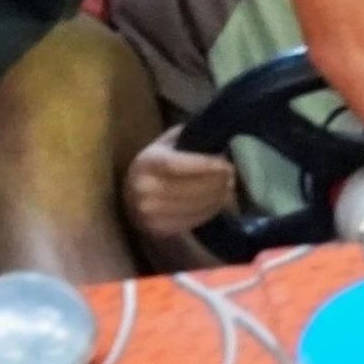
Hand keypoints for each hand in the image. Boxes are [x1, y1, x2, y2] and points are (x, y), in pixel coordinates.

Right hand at [122, 135, 237, 238]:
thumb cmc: (156, 164)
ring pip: (194, 206)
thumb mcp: (167, 143)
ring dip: (218, 198)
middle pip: (189, 188)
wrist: (131, 195)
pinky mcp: (157, 229)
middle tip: (233, 176)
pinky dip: (210, 211)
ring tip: (229, 188)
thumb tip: (221, 134)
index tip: (226, 164)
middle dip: (217, 182)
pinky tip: (218, 202)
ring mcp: (148, 212)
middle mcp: (143, 188)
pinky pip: (192, 221)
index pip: (176, 165)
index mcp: (146, 162)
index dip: (204, 165)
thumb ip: (189, 137)